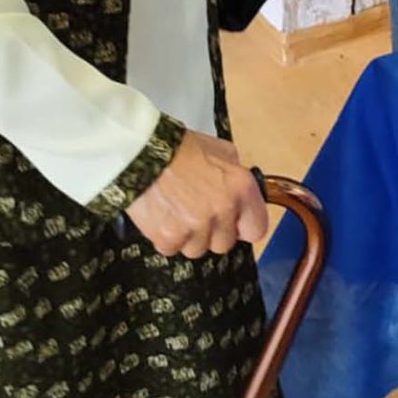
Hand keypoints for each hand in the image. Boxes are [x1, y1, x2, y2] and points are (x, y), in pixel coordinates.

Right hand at [126, 131, 268, 257]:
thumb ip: (236, 176)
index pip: (256, 229)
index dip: (243, 227)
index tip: (234, 224)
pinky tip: (162, 215)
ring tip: (176, 210)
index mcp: (241, 187)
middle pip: (224, 243)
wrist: (141, 152)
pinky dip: (166, 237)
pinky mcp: (169, 237)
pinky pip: (172, 248)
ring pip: (197, 249)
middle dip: (212, 232)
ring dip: (188, 236)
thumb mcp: (221, 151)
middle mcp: (222, 210)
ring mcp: (196, 226)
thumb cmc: (179, 148)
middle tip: (196, 211)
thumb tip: (241, 197)